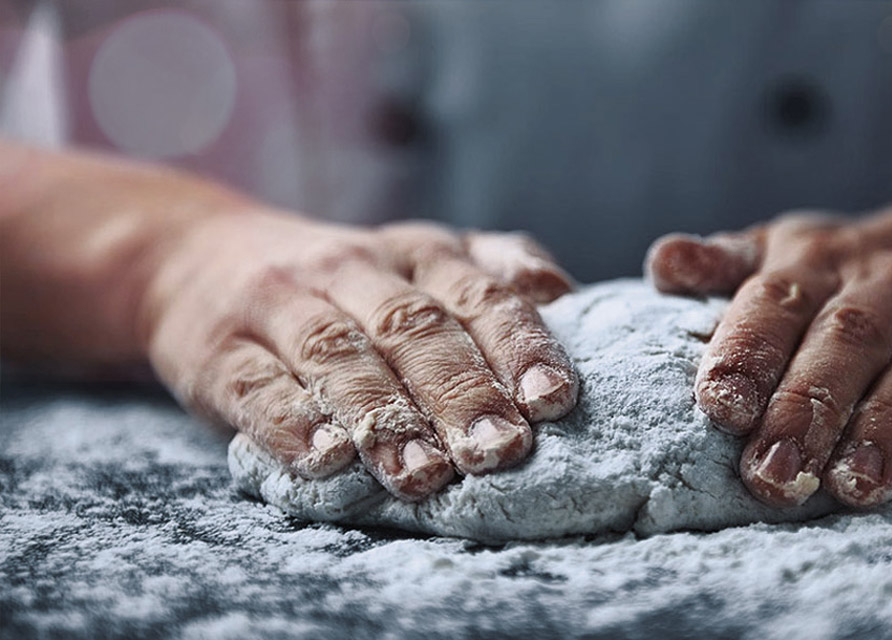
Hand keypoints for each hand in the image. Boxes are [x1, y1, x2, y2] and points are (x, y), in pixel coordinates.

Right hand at [143, 212, 577, 499]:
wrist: (194, 257)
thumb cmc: (346, 281)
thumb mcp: (421, 258)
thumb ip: (493, 271)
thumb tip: (563, 295)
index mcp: (419, 254)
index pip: (477, 294)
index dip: (518, 345)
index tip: (554, 400)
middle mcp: (354, 269)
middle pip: (413, 329)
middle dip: (461, 393)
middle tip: (500, 451)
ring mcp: (282, 305)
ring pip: (338, 355)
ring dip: (384, 417)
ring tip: (423, 473)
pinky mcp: (218, 350)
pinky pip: (256, 385)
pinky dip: (292, 423)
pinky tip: (325, 462)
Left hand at [646, 167, 891, 507]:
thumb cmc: (866, 266)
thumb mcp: (794, 249)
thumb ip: (726, 265)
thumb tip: (663, 265)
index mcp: (819, 261)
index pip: (776, 299)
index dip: (747, 350)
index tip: (719, 405)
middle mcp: (890, 283)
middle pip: (846, 341)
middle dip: (807, 408)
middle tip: (771, 475)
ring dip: (888, 426)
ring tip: (853, 486)